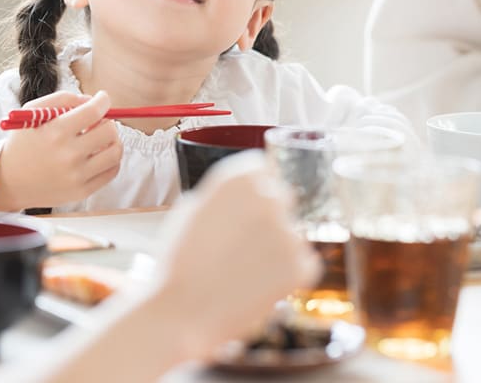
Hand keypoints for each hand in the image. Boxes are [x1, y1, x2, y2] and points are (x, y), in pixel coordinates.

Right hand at [0, 91, 122, 210]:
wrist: (9, 181)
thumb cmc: (23, 144)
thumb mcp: (33, 112)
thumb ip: (63, 99)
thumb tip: (91, 100)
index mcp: (55, 132)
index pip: (94, 111)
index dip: (103, 100)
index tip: (102, 99)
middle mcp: (68, 155)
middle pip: (108, 131)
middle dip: (106, 121)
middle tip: (97, 122)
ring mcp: (76, 176)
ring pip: (115, 152)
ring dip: (112, 140)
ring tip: (100, 138)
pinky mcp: (82, 191)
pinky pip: (112, 171)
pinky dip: (111, 159)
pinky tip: (99, 154)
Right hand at [149, 151, 320, 361]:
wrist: (181, 312)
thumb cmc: (178, 262)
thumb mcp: (192, 209)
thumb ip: (225, 194)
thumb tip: (245, 194)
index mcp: (239, 177)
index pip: (264, 168)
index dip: (254, 190)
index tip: (245, 209)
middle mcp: (270, 197)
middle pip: (281, 198)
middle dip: (268, 218)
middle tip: (243, 245)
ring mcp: (289, 232)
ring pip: (291, 234)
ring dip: (275, 249)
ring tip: (241, 272)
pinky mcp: (302, 266)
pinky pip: (302, 263)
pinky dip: (286, 275)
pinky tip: (255, 285)